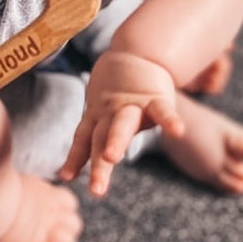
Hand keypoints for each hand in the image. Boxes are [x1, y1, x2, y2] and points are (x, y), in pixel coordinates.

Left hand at [60, 49, 183, 196]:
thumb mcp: (103, 111)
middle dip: (98, 163)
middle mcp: (112, 114)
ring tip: (112, 158)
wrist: (139, 53)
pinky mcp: (156, 97)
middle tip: (96, 188)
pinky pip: (162, 111)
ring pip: (123, 124)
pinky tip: (177, 131)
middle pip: (101, 138)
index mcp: (99, 119)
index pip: (83, 140)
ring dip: (116, 140)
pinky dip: (169, 121)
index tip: (65, 177)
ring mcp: (134, 105)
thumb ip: (93, 136)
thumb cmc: (118, 90)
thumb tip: (77, 170)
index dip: (74, 159)